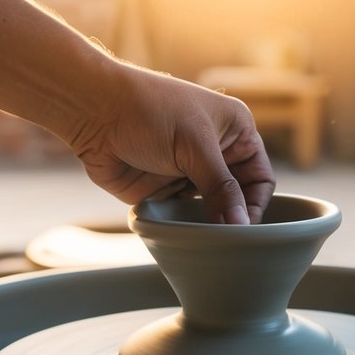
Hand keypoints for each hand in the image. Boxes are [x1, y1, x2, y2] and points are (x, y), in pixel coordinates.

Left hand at [72, 66, 274, 223]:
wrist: (93, 111)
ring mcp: (188, 173)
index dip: (256, 204)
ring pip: (211, 212)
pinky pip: (183, 217)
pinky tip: (185, 236)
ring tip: (208, 244)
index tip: (244, 227)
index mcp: (234, 131)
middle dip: (233, 219)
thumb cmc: (148, 111)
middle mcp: (215, 154)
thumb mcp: (194, 146)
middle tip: (228, 242)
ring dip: (210, 227)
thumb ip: (220, 188)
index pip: (261, 178)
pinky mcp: (163, 190)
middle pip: (238, 199)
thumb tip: (241, 226)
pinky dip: (186, 228)